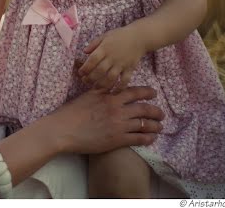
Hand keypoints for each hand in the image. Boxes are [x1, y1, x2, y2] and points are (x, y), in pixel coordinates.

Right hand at [47, 86, 163, 153]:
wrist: (63, 130)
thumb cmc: (72, 112)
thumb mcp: (88, 95)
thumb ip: (102, 89)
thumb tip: (110, 83)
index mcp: (110, 97)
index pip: (135, 92)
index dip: (147, 92)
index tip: (154, 93)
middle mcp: (117, 110)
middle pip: (144, 109)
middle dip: (156, 111)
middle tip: (161, 113)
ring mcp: (119, 125)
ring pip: (145, 124)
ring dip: (155, 125)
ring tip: (160, 127)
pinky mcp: (117, 140)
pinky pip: (139, 139)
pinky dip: (148, 138)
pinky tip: (151, 138)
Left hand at [78, 26, 144, 90]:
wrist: (139, 37)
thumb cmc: (120, 35)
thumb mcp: (105, 36)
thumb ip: (94, 44)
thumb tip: (84, 52)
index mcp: (104, 48)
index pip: (92, 60)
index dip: (85, 68)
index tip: (80, 73)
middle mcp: (112, 57)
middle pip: (100, 71)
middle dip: (91, 78)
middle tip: (85, 81)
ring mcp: (122, 64)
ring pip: (110, 78)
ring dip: (102, 85)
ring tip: (95, 88)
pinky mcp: (130, 69)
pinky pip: (125, 80)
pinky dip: (119, 88)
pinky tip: (114, 92)